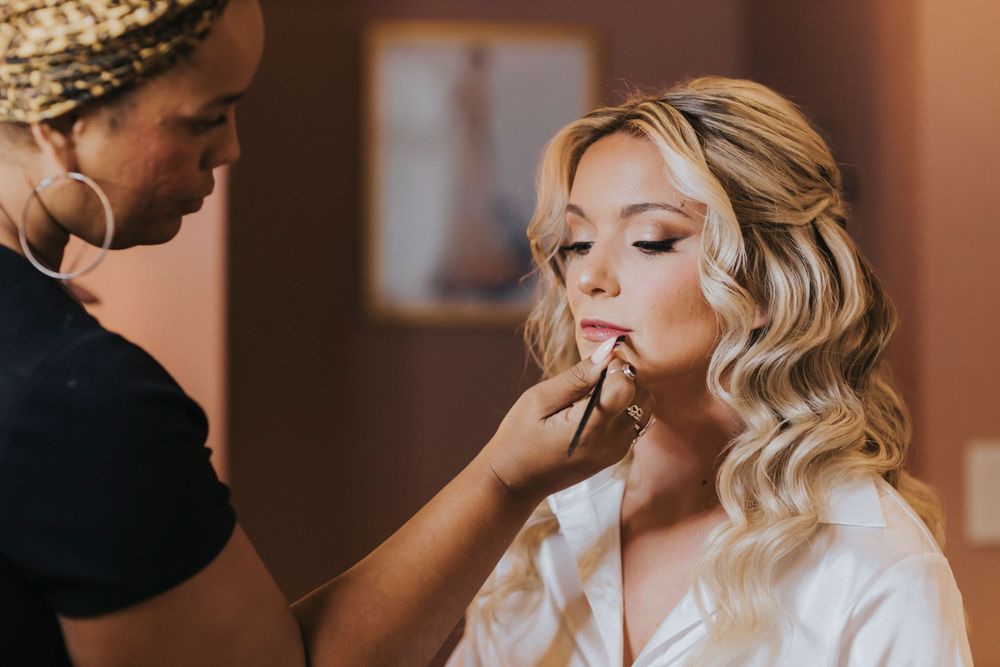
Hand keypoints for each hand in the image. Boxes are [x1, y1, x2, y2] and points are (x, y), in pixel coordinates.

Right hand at [479, 343, 652, 502]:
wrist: (517, 482)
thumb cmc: (519, 438)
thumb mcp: (539, 400)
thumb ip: (576, 376)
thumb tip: (607, 351)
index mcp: (591, 428)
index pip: (626, 384)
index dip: (614, 365)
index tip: (593, 364)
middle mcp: (611, 442)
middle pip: (642, 393)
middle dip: (623, 376)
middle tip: (592, 376)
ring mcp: (617, 450)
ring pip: (644, 406)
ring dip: (626, 391)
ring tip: (594, 392)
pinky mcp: (616, 454)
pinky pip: (636, 420)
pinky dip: (624, 406)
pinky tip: (597, 407)